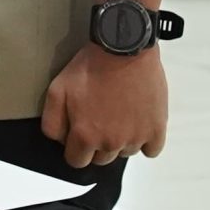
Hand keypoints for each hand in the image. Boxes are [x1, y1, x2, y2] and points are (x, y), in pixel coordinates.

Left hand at [39, 44, 167, 169]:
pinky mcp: (156, 129)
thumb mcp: (57, 90)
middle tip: (100, 119)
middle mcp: (111, 143)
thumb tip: (60, 141)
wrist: (123, 49)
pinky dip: (145, 141)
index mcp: (86, 136)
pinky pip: (151, 150)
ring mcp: (136, 138)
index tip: (80, 135)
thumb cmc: (90, 68)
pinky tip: (138, 123)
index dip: (76, 148)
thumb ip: (52, 122)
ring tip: (119, 114)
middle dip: (97, 144)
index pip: (77, 161)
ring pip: (125, 153)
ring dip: (120, 141)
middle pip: (101, 159)